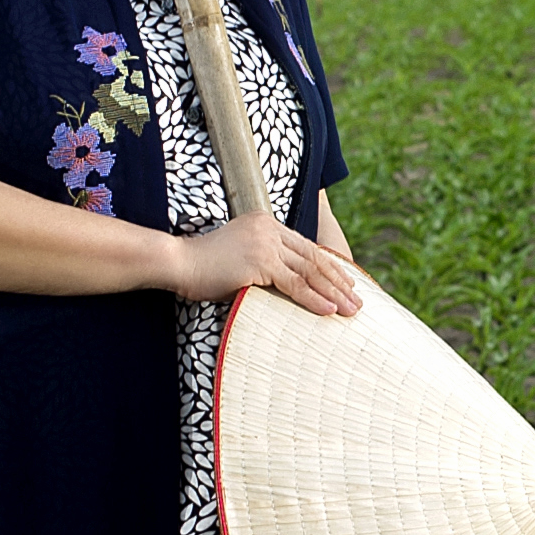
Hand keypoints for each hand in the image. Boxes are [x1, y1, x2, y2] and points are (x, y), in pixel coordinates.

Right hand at [165, 212, 363, 316]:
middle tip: (357, 301)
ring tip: (350, 310)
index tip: (347, 285)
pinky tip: (329, 310)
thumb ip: (267, 265)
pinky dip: (313, 298)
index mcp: (267, 223)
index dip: (330, 268)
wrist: (178, 263)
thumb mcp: (242, 259)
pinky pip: (293, 284)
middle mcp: (270, 229)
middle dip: (339, 282)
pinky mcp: (259, 261)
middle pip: (314, 258)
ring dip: (333, 292)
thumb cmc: (206, 267)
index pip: (307, 248)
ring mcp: (265, 243)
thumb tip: (292, 287)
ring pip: (309, 271)